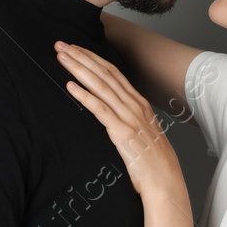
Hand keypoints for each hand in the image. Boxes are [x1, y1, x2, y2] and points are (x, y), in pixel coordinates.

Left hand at [54, 41, 186, 200]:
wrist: (165, 181)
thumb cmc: (152, 161)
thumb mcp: (141, 133)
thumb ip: (128, 120)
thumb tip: (111, 114)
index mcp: (139, 103)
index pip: (113, 72)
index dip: (92, 58)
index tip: (76, 48)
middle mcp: (134, 105)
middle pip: (104, 73)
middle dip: (81, 57)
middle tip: (61, 45)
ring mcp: (129, 117)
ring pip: (100, 85)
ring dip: (79, 69)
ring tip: (62, 57)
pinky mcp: (122, 132)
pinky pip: (100, 109)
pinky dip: (84, 95)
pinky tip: (70, 86)